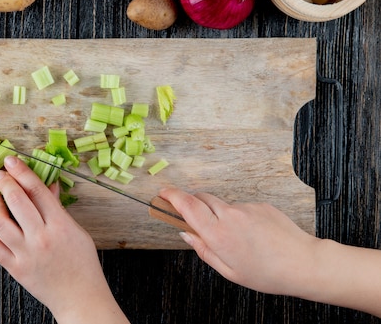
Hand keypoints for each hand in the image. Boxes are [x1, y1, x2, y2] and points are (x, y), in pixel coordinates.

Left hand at [0, 156, 128, 323]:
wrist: (80, 298)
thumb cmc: (83, 264)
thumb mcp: (77, 231)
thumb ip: (58, 208)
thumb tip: (48, 185)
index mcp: (60, 225)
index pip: (37, 190)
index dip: (22, 172)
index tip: (11, 161)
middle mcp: (42, 238)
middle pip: (17, 201)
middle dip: (5, 183)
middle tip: (0, 174)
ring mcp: (27, 254)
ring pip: (0, 222)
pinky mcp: (16, 269)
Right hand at [158, 187, 319, 295]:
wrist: (303, 263)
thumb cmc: (267, 273)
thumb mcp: (228, 270)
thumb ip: (203, 249)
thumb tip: (186, 234)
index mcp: (217, 234)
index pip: (187, 205)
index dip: (171, 195)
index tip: (163, 193)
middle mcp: (229, 215)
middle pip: (200, 198)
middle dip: (192, 204)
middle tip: (194, 220)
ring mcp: (246, 207)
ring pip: (221, 204)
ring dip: (218, 214)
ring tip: (235, 238)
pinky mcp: (260, 204)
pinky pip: (240, 207)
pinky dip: (238, 217)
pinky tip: (252, 235)